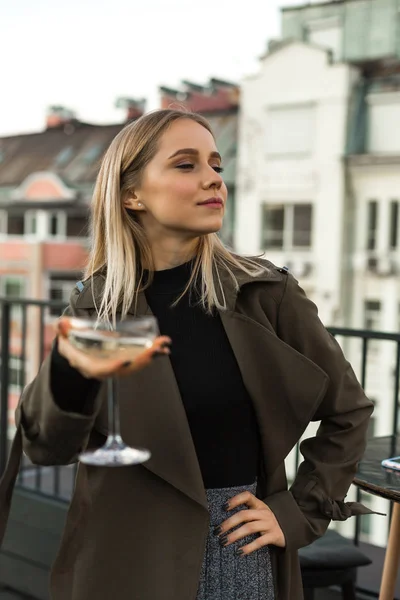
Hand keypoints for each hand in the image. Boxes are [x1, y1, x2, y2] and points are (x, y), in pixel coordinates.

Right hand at [55, 317, 170, 379]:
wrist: (75, 350)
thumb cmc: (69, 340)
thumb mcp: (63, 334)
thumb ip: (62, 329)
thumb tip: (62, 323)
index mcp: (87, 364)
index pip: (100, 369)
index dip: (112, 367)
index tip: (125, 360)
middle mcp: (103, 369)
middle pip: (124, 368)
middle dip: (141, 359)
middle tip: (157, 348)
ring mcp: (114, 367)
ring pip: (134, 366)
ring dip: (150, 356)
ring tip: (164, 346)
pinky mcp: (123, 362)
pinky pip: (138, 360)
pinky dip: (151, 354)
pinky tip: (162, 347)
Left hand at [215, 491, 285, 554]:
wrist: (291, 528)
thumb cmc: (268, 521)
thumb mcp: (260, 513)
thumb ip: (247, 513)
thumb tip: (224, 520)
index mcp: (259, 504)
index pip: (247, 496)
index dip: (235, 500)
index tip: (224, 507)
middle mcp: (264, 513)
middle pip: (244, 515)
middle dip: (229, 523)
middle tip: (218, 531)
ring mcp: (269, 524)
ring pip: (249, 528)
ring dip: (235, 535)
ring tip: (224, 541)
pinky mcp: (274, 536)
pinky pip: (259, 542)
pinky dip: (248, 547)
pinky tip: (239, 551)